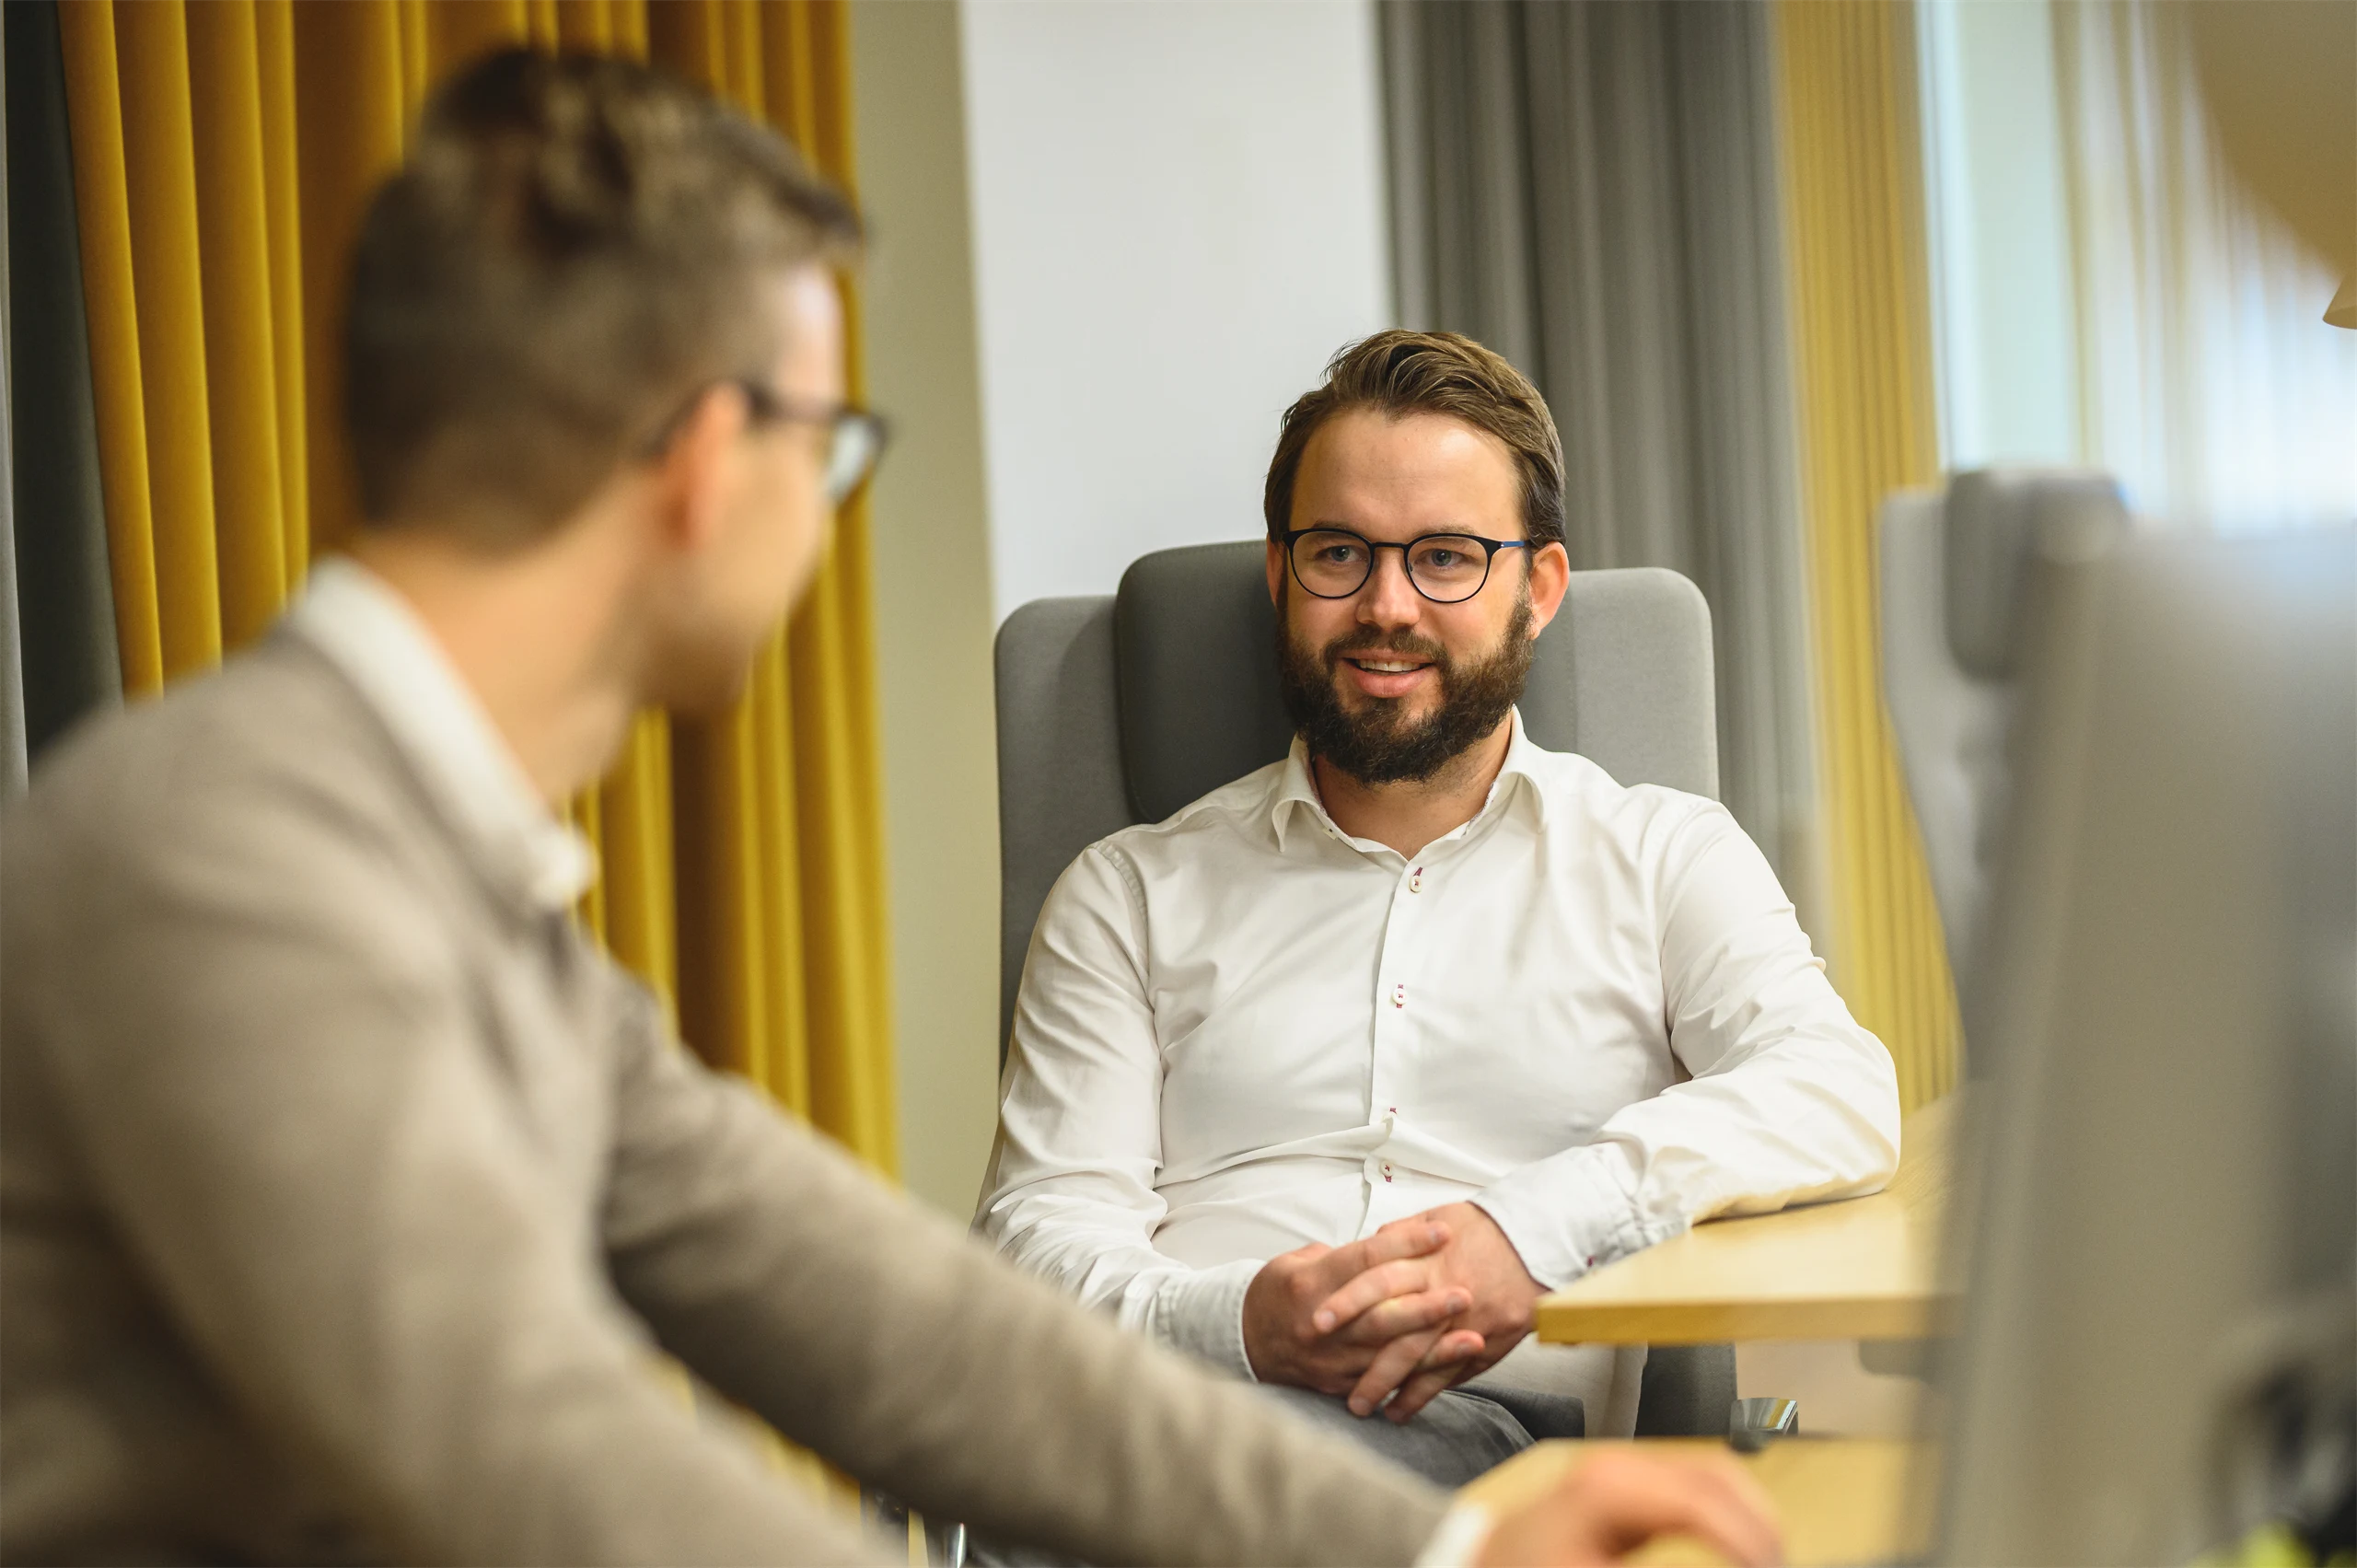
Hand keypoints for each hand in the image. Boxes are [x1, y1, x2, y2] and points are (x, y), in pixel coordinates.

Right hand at [1241, 1220, 1485, 1394]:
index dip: (1407, 1244)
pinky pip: (1383, 1385)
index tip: (1442, 1233)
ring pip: (1388, 1355)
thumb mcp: (1299, 1261)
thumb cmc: (1278, 1293)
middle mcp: (1322, 1324)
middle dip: (1428, 1305)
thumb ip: (1344, 1258)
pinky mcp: (1338, 1385)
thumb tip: (1389, 1245)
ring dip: (1434, 1349)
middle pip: (1382, 1313)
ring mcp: (1331, 1359)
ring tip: (1473, 1340)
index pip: (1366, 1260)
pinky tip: (1447, 1375)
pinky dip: (1418, 1380)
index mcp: (1311, 1283)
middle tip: (1466, 1293)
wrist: (1246, 1342)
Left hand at [1313, 1203, 1542, 1420]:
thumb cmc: (1485, 1229)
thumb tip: (1366, 1247)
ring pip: (1420, 1361)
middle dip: (1361, 1359)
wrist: (1538, 1241)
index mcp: (1426, 1259)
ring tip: (1358, 1406)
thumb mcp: (1437, 1218)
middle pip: (1395, 1332)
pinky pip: (1449, 1375)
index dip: (1345, 1302)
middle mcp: (1442, 1294)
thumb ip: (1399, 1239)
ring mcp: (1465, 1322)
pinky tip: (1400, 1409)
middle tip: (1327, 1380)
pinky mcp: (1485, 1343)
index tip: (1317, 1323)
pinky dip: (1423, 1394)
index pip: (1376, 1280)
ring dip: (1388, 1386)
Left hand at [1472, 1449, 1783, 1567]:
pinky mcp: (1625, 1486)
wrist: (1481, 1566)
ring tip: (1765, 1555)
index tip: (1770, 1565)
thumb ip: (1667, 1560)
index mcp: (1607, 1488)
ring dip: (1747, 1517)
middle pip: (1717, 1476)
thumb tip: (1726, 1552)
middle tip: (1779, 1560)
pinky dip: (1726, 1514)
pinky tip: (1740, 1547)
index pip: (1703, 1500)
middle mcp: (1617, 1467)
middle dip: (1758, 1524)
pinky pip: (1693, 1488)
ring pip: (1712, 1476)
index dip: (1747, 1539)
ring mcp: (1621, 1471)